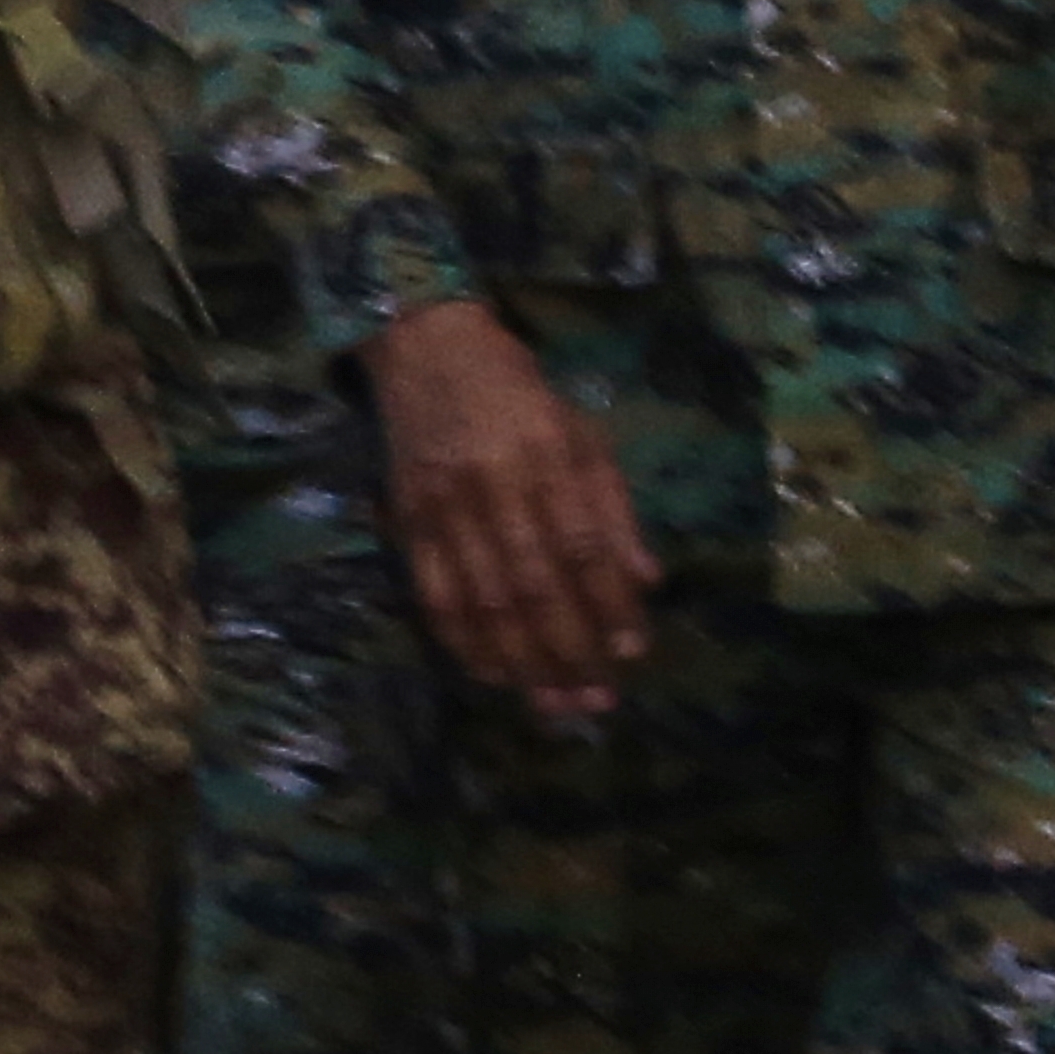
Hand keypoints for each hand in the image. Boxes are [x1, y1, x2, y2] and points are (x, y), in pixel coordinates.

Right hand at [367, 299, 659, 719]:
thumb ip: (614, 510)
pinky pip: (435, 599)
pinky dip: (465, 645)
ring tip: (555, 703)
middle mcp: (495, 484)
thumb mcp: (583, 433)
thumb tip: (647, 583)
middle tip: (597, 701)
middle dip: (569, 651)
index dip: (609, 605)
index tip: (633, 652)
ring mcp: (444, 507)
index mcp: (549, 455)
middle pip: (534, 585)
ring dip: (522, 663)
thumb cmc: (522, 395)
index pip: (583, 547)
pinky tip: (495, 676)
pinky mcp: (407, 523)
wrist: (429, 349)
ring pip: (485, 603)